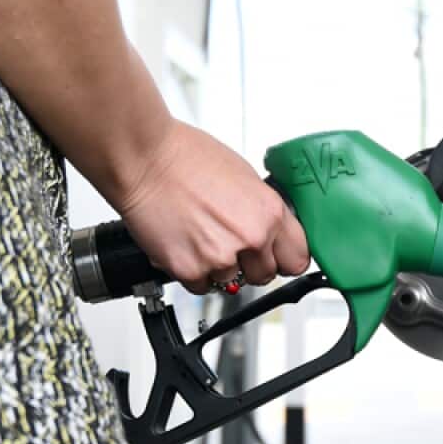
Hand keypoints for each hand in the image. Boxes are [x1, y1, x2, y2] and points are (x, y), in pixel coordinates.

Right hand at [111, 120, 309, 293]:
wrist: (145, 160)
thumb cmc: (187, 158)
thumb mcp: (245, 177)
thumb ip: (263, 210)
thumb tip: (271, 230)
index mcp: (270, 212)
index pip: (297, 259)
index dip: (284, 258)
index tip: (276, 256)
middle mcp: (251, 237)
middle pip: (265, 276)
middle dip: (250, 264)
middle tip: (231, 243)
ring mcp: (221, 257)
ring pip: (230, 281)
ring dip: (217, 266)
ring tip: (201, 234)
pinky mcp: (190, 269)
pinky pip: (200, 285)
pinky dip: (192, 271)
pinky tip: (186, 243)